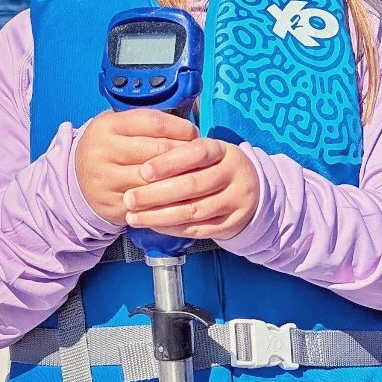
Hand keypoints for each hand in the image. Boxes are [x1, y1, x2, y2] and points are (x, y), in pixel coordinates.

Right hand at [74, 108, 198, 225]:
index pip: (153, 122)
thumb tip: (187, 127)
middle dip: (186, 153)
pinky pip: (152, 203)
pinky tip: (182, 194)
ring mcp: (108, 181)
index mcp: (107, 126)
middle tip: (201, 155)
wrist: (76, 181)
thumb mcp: (117, 126)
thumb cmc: (108, 149)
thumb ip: (145, 123)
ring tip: (195, 173)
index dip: (180, 127)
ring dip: (182, 177)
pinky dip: (171, 199)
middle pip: (158, 151)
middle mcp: (104, 152)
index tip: (193, 133)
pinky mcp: (115, 205)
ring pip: (157, 179)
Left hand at [123, 132, 260, 241]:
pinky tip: (153, 225)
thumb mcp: (206, 152)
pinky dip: (172, 228)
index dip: (169, 162)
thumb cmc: (215, 167)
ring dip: (159, 216)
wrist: (252, 191)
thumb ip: (180, 153)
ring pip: (193, 211)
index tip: (143, 171)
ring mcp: (235, 201)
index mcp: (224, 151)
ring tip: (134, 216)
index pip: (196, 153)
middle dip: (156, 193)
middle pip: (193, 185)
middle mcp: (234, 175)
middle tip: (130, 198)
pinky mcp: (231, 224)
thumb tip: (139, 161)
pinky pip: (198, 229)